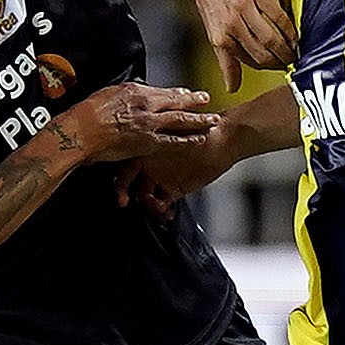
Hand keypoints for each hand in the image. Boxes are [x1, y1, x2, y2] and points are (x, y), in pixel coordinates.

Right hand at [57, 82, 219, 163]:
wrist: (81, 132)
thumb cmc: (87, 114)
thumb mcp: (108, 93)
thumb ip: (125, 94)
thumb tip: (131, 93)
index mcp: (136, 92)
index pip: (163, 91)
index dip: (178, 93)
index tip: (187, 92)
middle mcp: (147, 106)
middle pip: (177, 102)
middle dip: (195, 101)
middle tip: (207, 100)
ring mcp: (149, 125)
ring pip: (180, 120)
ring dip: (199, 120)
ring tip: (213, 120)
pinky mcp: (148, 143)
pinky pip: (173, 141)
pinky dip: (188, 140)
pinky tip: (198, 140)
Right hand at [113, 136, 233, 217]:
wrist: (224, 141)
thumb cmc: (199, 131)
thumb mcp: (174, 135)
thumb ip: (155, 143)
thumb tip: (132, 150)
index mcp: (145, 150)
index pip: (126, 168)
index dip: (121, 181)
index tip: (121, 194)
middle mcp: (150, 165)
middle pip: (132, 185)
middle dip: (129, 196)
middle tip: (130, 203)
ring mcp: (161, 178)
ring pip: (145, 197)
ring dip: (148, 206)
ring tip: (159, 209)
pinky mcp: (174, 190)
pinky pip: (162, 204)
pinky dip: (162, 211)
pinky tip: (168, 214)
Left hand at [191, 0, 295, 85]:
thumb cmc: (211, 0)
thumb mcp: (212, 31)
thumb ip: (225, 60)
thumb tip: (232, 87)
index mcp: (220, 36)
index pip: (248, 60)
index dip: (266, 67)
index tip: (277, 69)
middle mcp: (231, 23)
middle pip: (262, 52)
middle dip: (279, 62)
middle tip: (290, 63)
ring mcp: (245, 7)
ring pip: (271, 37)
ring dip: (286, 49)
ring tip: (294, 52)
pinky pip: (278, 16)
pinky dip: (289, 29)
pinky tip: (294, 35)